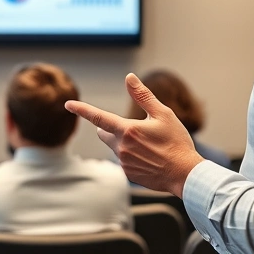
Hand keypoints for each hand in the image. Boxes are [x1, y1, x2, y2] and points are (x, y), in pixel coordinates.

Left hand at [65, 73, 204, 196]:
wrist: (185, 174)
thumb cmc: (176, 142)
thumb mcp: (163, 114)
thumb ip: (143, 96)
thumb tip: (129, 78)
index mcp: (127, 130)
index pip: (98, 117)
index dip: (82, 109)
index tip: (68, 104)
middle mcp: (121, 148)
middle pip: (104, 133)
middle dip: (112, 127)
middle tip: (135, 128)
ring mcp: (124, 163)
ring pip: (115, 147)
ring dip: (124, 142)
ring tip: (149, 145)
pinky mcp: (128, 174)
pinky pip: (123, 160)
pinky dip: (132, 155)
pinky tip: (150, 158)